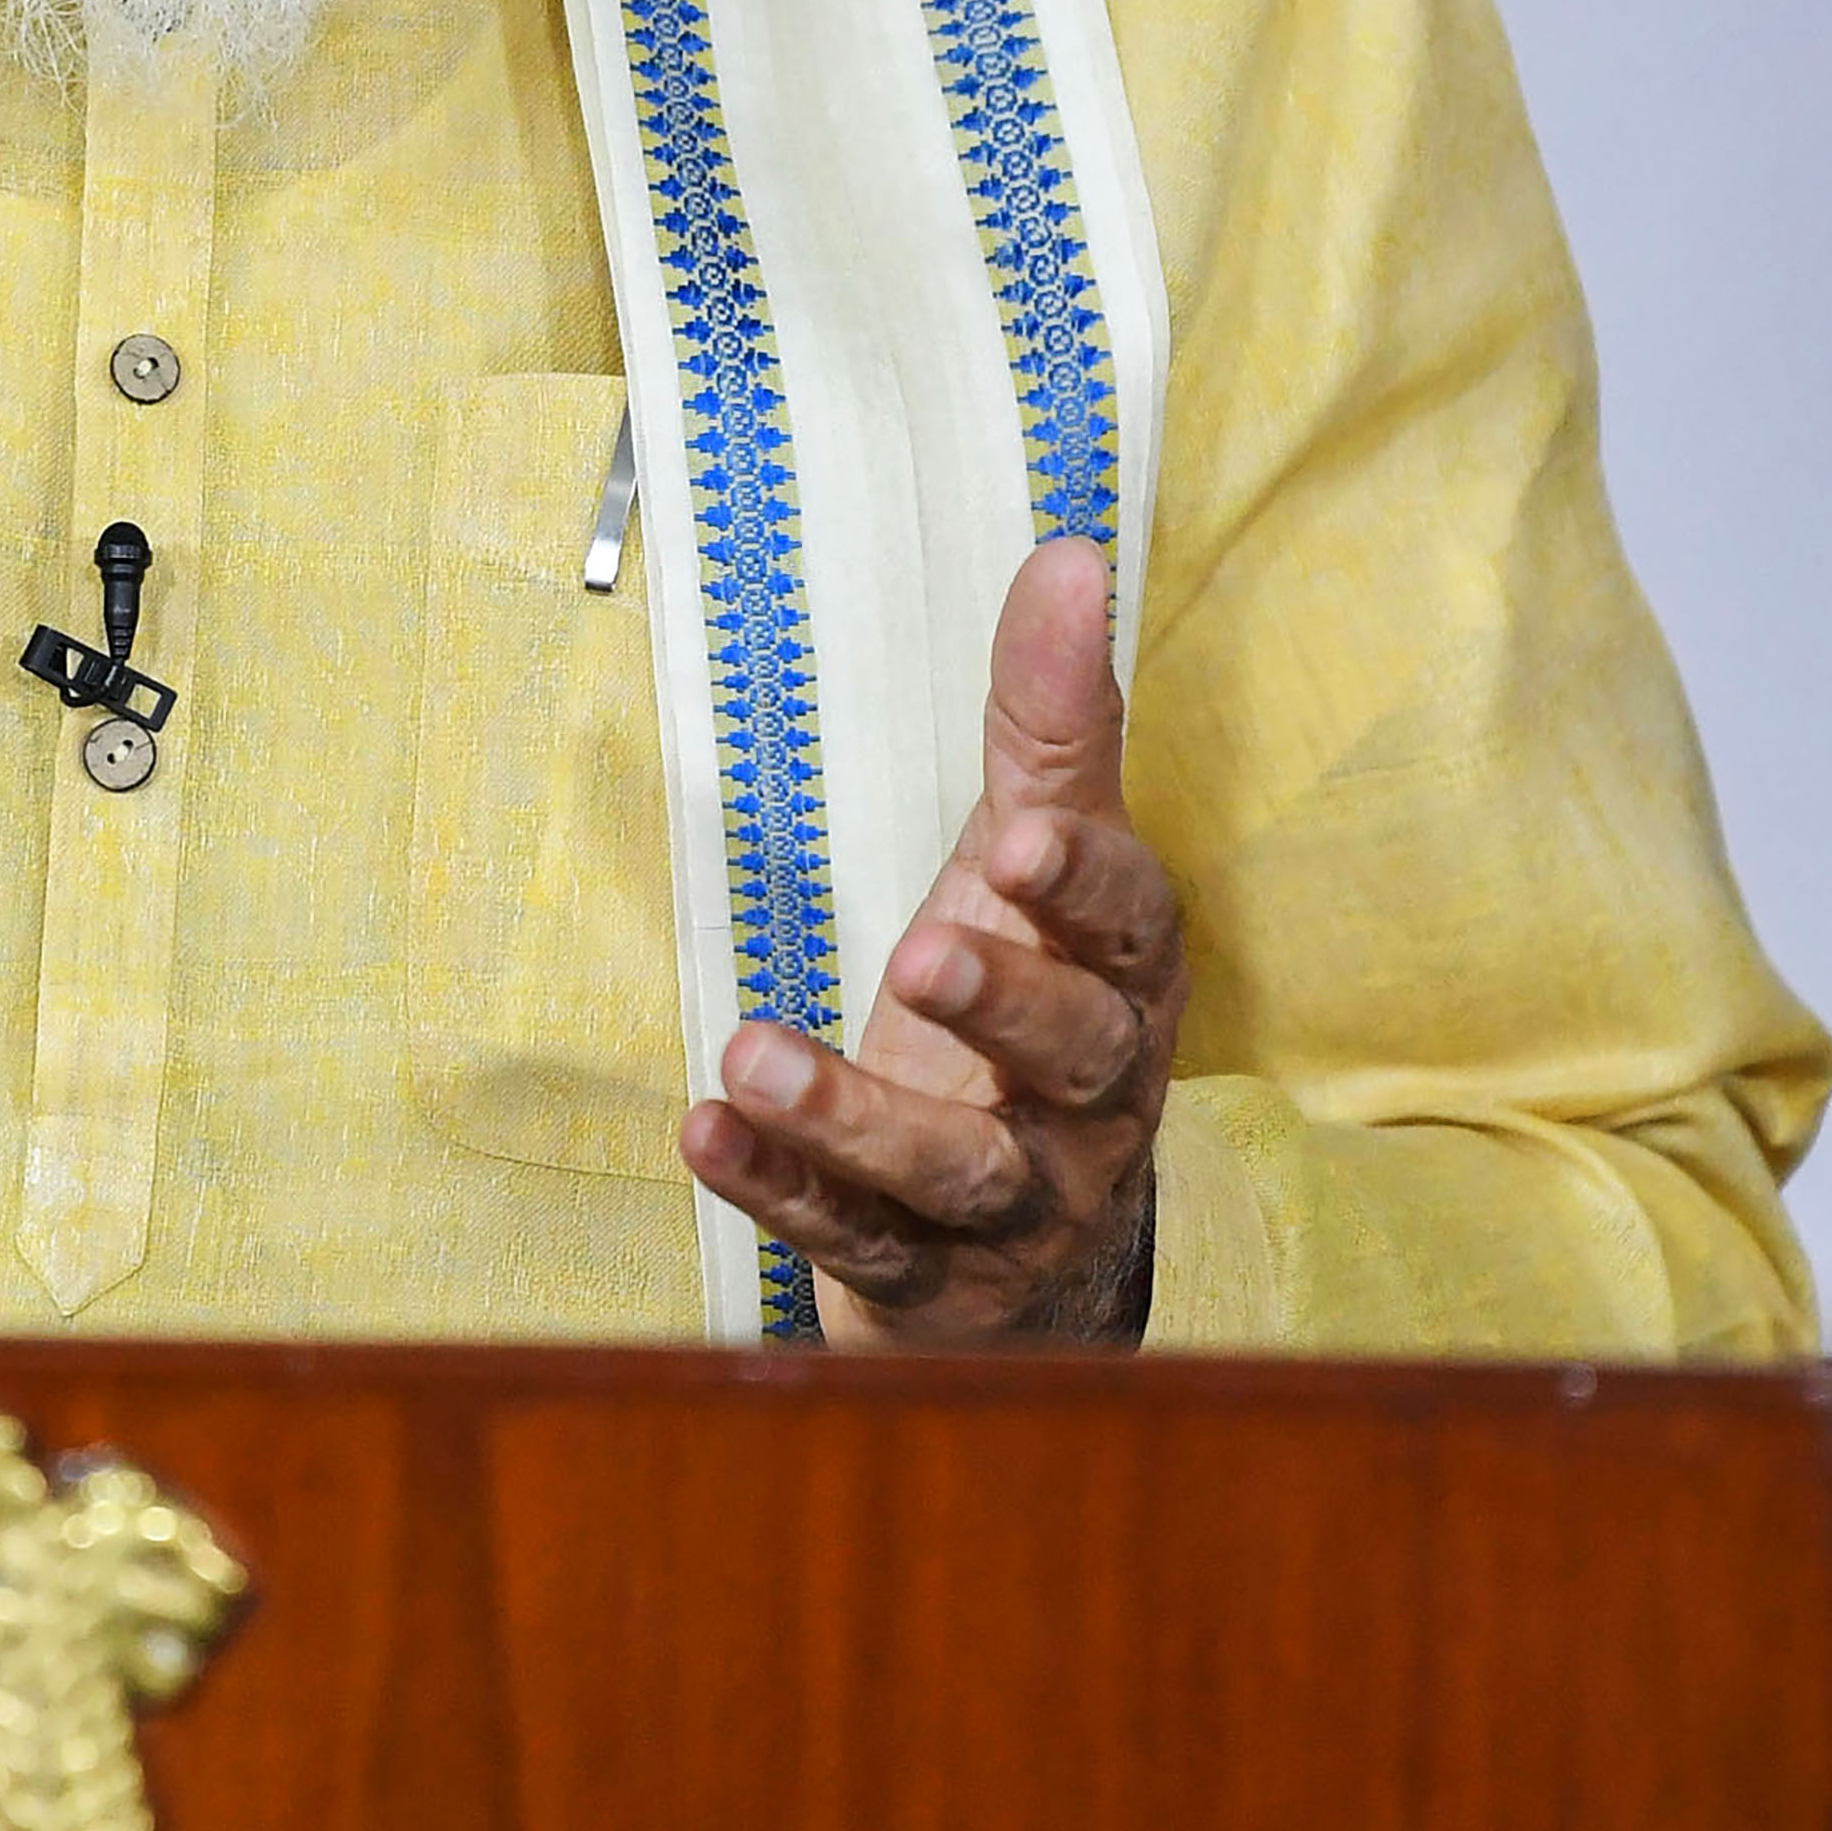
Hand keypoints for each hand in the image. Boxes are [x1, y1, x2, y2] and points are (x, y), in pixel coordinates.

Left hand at [676, 538, 1179, 1344]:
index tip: (1015, 844)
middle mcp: (1092, 1100)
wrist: (1033, 1250)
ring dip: (853, 1118)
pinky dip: (777, 1190)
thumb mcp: (1036, 869)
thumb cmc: (1032, 1010)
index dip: (1081, 890)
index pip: (1129, 927)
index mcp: (1125, 981)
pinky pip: (855, 1241)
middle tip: (922, 953)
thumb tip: (1068, 552)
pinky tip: (702, 1133)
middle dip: (1000, 1003)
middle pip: (1071, 1053)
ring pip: (954, 1171)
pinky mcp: (926, 1279)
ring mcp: (1014, 1203)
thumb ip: (1052, 726)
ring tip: (749, 1057)